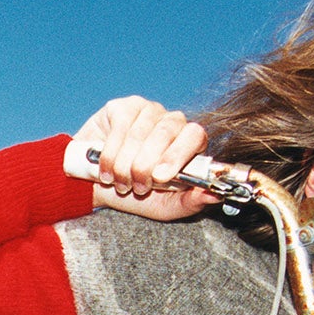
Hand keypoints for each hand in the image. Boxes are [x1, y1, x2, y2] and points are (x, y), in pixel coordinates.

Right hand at [69, 96, 215, 222]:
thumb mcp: (165, 207)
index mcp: (188, 142)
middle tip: (137, 187)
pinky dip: (110, 155)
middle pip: (166, 132)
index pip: (195, 135)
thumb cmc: (135, 194)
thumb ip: (190, 202)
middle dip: (146, 165)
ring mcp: (147, 111)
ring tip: (121, 182)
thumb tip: (215, 196)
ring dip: (125, 165)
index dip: (178, 155)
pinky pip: (119, 128)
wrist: (98, 187)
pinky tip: (106, 170)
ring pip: (139, 133)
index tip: (160, 177)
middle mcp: (171, 122)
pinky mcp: (122, 108)